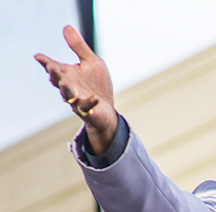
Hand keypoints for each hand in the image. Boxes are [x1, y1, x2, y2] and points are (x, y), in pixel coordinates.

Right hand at [35, 26, 116, 154]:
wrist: (106, 108)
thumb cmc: (97, 84)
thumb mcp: (91, 62)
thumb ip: (79, 47)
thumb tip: (67, 27)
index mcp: (68, 74)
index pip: (54, 67)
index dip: (46, 62)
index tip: (38, 56)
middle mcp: (69, 87)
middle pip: (58, 80)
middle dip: (54, 74)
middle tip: (51, 66)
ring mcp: (77, 100)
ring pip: (68, 95)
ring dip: (66, 88)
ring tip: (64, 82)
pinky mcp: (88, 110)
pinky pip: (88, 107)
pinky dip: (90, 102)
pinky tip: (95, 98)